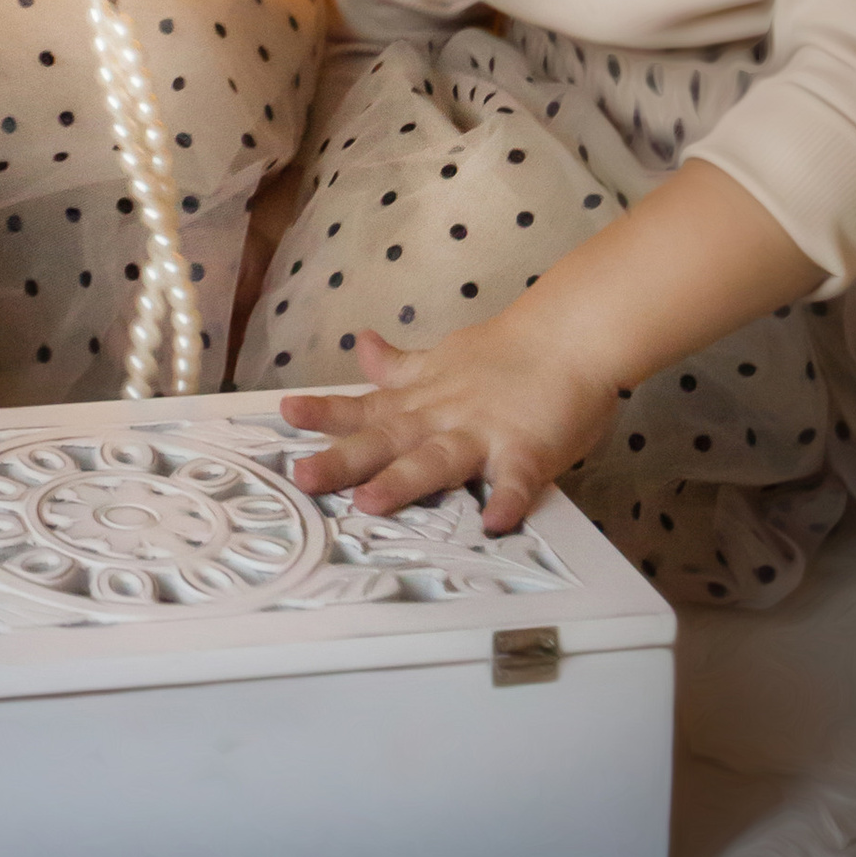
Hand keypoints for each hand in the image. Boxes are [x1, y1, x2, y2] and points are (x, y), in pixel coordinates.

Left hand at [280, 316, 619, 534]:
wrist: (569, 334)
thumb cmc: (508, 352)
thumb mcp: (442, 356)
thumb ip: (400, 365)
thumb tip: (360, 345)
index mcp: (423, 400)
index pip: (366, 408)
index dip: (326, 413)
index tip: (286, 415)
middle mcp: (443, 416)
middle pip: (387, 439)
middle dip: (344, 459)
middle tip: (304, 476)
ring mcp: (483, 432)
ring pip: (437, 458)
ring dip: (405, 480)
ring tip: (371, 503)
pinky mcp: (527, 449)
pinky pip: (516, 479)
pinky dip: (507, 499)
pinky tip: (496, 523)